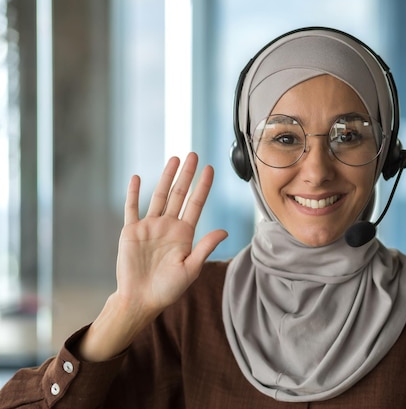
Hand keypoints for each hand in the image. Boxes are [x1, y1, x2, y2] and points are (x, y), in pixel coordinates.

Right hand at [115, 152, 227, 316]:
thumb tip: (224, 231)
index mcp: (184, 234)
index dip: (203, 186)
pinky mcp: (131, 231)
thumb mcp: (191, 268)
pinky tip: (138, 178)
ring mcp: (150, 226)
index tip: (210, 169)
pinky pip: (132, 208)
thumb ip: (205, 247)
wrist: (141, 300)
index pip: (196, 204)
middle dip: (187, 175)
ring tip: (174, 159)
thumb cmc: (168, 289)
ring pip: (159, 196)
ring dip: (166, 177)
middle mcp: (168, 226)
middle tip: (194, 155)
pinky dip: (134, 193)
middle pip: (179, 194)